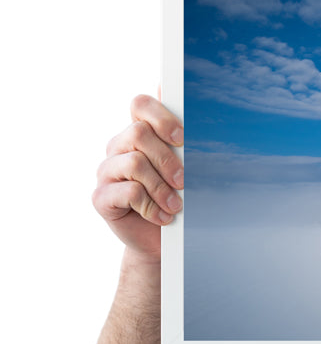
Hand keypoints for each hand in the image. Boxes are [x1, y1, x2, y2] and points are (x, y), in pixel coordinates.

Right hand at [92, 94, 184, 262]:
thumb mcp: (185, 168)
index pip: (140, 104)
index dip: (161, 117)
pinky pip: (129, 192)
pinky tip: (163, 216)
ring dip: (161, 186)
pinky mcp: (101, 197)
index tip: (182, 138)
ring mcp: (107, 171)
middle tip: (184, 181)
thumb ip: (185, 142)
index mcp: (138, 133)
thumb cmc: (176, 197)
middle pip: (137, 133)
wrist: (162, 239)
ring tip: (176, 205)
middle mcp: (118, 148)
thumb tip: (197, 111)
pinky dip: (151, 206)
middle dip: (167, 158)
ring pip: (134, 163)